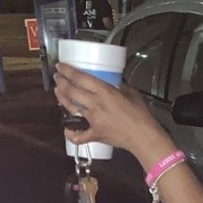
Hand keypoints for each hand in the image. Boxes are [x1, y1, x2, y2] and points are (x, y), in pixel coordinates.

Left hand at [54, 65, 168, 161]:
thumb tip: (113, 83)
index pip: (80, 78)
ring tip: (58, 92)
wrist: (144, 136)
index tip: (60, 66)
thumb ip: (120, 86)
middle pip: (71, 90)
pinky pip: (77, 136)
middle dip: (61, 82)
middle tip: (58, 77)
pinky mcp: (94, 134)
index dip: (67, 70)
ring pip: (70, 108)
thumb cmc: (140, 115)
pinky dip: (70, 133)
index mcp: (104, 92)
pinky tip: (67, 129)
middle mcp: (95, 104)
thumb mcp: (132, 93)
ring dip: (61, 98)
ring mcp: (92, 120)